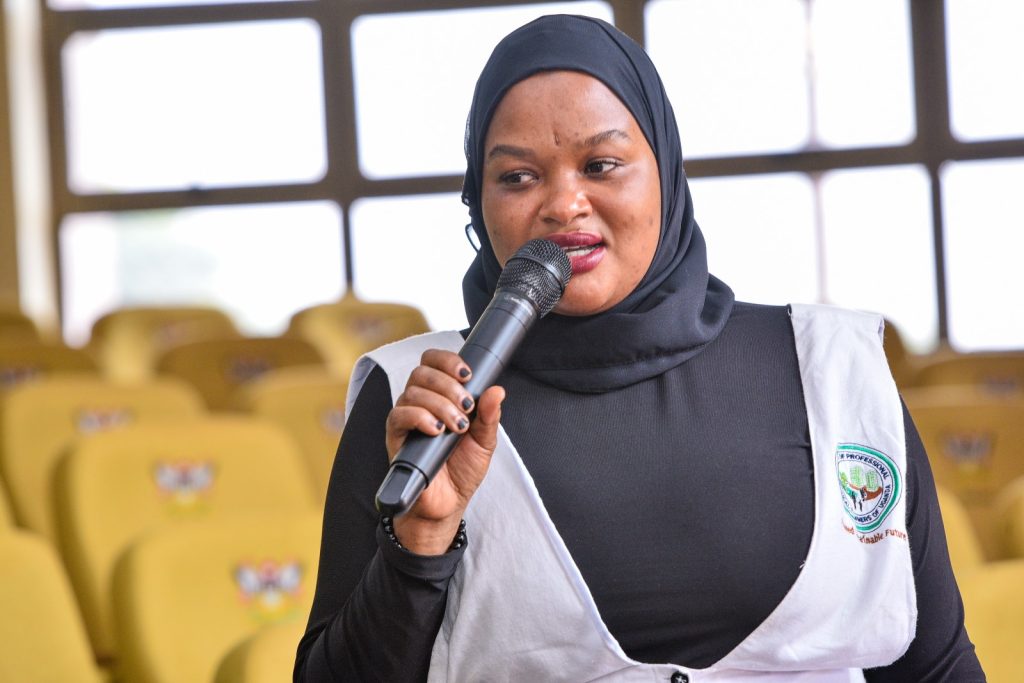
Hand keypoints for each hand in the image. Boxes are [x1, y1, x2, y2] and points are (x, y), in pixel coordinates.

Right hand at [385, 349, 504, 554]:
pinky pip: (398, 415)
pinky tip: (436, 430)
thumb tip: (497, 390)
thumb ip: (489, 415)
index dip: (448, 360)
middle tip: (466, 408)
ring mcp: (406, 420)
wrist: (447, 504)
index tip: (468, 375)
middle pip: (422, 372)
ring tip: (457, 426)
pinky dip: (419, 417)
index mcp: (439, 396)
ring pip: (412, 392)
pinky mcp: (395, 438)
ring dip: (440, 405)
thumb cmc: (462, 470)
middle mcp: (419, 403)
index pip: (433, 361)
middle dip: (448, 386)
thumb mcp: (484, 441)